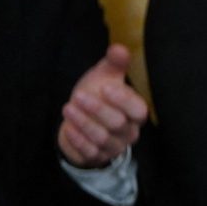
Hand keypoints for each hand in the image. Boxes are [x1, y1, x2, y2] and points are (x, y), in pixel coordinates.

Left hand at [57, 44, 147, 168]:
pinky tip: (68, 126)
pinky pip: (89, 151)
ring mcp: (114, 146)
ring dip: (83, 123)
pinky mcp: (97, 157)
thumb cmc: (98, 96)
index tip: (104, 87)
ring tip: (68, 108)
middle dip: (96, 109)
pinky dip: (77, 139)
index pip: (138, 110)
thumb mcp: (105, 78)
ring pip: (101, 138)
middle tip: (78, 96)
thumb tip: (119, 48)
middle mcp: (129, 131)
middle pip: (117, 123)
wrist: (80, 121)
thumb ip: (114, 64)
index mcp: (135, 112)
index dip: (122, 100)